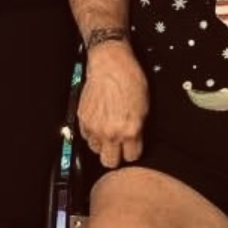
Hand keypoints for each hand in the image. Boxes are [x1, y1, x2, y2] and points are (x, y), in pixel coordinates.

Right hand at [77, 49, 149, 168]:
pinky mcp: (83, 120)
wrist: (111, 65)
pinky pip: (86, 136)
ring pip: (96, 150)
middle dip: (116, 156)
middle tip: (119, 147)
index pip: (132, 157)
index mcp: (130, 130)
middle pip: (110, 162)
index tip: (132, 147)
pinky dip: (92, 133)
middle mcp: (110, 132)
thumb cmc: (129, 80)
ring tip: (108, 131)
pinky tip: (99, 122)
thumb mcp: (144, 108)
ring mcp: (94, 127)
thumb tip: (135, 141)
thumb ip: (138, 130)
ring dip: (102, 144)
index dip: (133, 152)